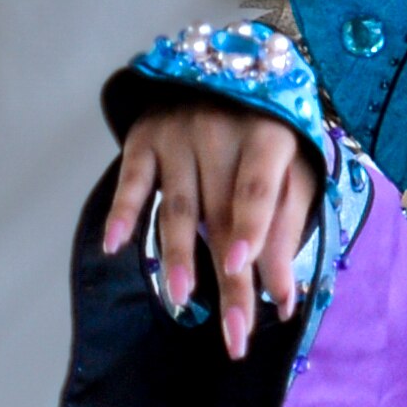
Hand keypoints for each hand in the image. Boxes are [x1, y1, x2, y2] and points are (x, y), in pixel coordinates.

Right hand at [99, 100, 322, 360]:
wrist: (222, 73)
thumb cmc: (264, 138)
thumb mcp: (291, 173)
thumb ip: (286, 231)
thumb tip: (284, 300)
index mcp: (268, 136)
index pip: (258, 189)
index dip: (252, 227)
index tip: (243, 266)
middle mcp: (220, 132)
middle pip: (222, 215)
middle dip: (229, 279)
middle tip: (235, 333)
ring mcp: (177, 135)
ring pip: (177, 207)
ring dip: (178, 257)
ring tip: (182, 300)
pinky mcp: (143, 140)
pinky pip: (131, 181)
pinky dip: (123, 212)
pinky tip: (116, 245)